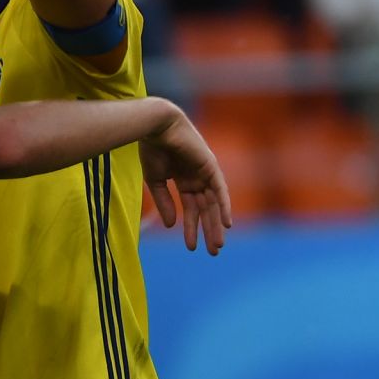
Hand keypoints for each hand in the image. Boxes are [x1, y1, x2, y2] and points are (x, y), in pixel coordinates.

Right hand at [139, 102, 231, 254]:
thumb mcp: (155, 181)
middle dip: (209, 231)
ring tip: (218, 245)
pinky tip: (226, 224)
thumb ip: (164, 202)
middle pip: (207, 210)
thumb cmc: (152, 149)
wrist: (156, 126)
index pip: (192, 209)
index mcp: (185, 180)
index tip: (192, 247)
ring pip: (214, 205)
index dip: (191, 228)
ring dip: (216, 225)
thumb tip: (171, 225)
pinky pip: (220, 191)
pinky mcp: (210, 167)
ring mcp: (206, 173)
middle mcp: (198, 178)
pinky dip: (224, 207)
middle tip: (213, 252)